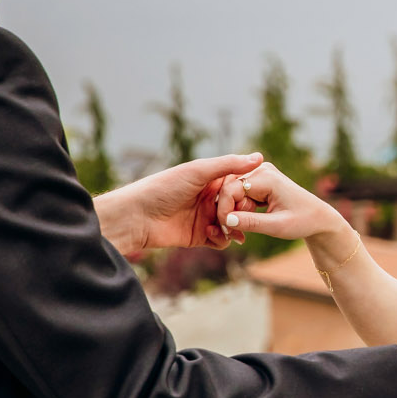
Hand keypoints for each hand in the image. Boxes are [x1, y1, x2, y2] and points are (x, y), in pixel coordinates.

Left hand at [94, 152, 262, 253]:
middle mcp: (210, 198)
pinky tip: (213, 234)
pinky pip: (221, 240)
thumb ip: (229, 165)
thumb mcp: (198, 171)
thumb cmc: (164, 188)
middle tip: (239, 215)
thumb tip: (259, 157)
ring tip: (228, 228)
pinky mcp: (199, 236)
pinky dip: (222, 238)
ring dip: (234, 227)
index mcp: (211, 179)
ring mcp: (205, 217)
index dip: (248, 191)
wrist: (137, 217)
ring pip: (233, 224)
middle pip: (239, 206)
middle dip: (242, 212)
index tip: (250, 197)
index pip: (240, 184)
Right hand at [218, 160, 344, 242]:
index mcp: (266, 177)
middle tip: (233, 235)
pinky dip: (239, 210)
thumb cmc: (303, 221)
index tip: (228, 230)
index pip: (230, 190)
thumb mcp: (277, 226)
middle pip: (228, 190)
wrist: (319, 218)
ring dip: (232, 213)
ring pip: (231, 193)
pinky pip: (239, 195)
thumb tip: (226, 220)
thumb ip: (251, 223)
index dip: (224, 210)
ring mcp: (260, 174)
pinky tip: (245, 224)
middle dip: (227, 213)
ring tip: (240, 233)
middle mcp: (261, 170)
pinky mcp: (259, 182)